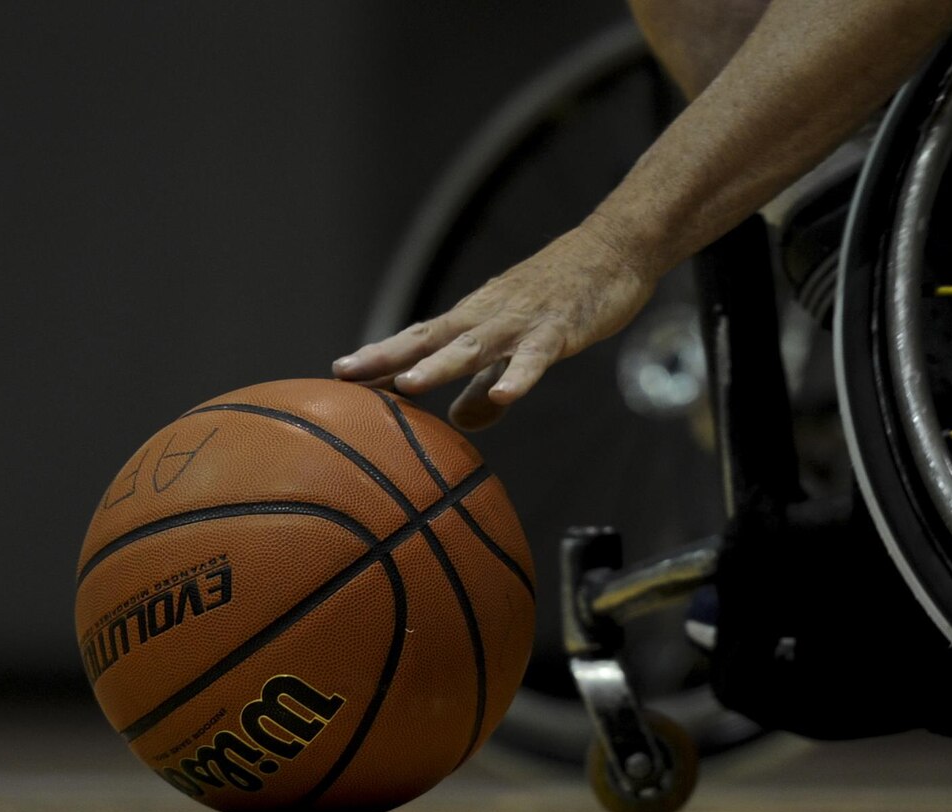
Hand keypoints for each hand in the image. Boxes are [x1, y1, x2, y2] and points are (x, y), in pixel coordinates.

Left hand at [333, 218, 659, 429]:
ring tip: (408, 386)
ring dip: (440, 366)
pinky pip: (536, 357)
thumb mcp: (517, 347)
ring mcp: (521, 321)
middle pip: (430, 340)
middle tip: (344, 375)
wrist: (612, 249)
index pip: (418, 339)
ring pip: (475, 346)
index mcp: (473, 319)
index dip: (380, 356)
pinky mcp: (558, 329)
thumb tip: (458, 423)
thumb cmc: (562, 296)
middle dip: (387, 358)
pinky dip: (519, 376)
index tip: (339, 375)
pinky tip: (505, 398)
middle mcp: (487, 317)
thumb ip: (486, 386)